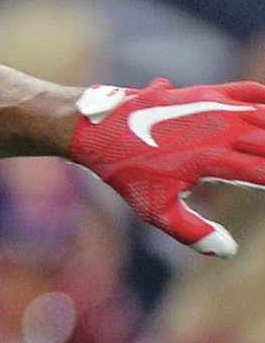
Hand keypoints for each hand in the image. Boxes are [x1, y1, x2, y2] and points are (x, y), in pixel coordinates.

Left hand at [70, 79, 264, 255]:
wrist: (94, 128)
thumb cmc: (125, 172)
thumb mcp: (155, 209)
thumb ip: (193, 232)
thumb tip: (228, 251)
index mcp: (213, 160)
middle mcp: (219, 130)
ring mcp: (212, 108)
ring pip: (264, 114)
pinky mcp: (202, 93)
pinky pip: (244, 91)